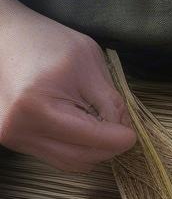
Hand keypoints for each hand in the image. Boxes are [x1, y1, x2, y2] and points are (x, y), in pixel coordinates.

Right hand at [0, 0, 135, 170]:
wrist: (3, 34)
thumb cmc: (44, 41)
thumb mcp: (88, 63)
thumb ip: (111, 101)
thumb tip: (124, 131)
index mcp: (36, 108)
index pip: (92, 141)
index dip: (119, 139)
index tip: (131, 132)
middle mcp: (19, 129)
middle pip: (83, 158)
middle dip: (108, 146)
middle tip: (117, 128)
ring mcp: (13, 137)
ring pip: (72, 163)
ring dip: (92, 150)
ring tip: (94, 123)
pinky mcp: (13, 140)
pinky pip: (58, 157)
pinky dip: (76, 148)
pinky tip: (78, 127)